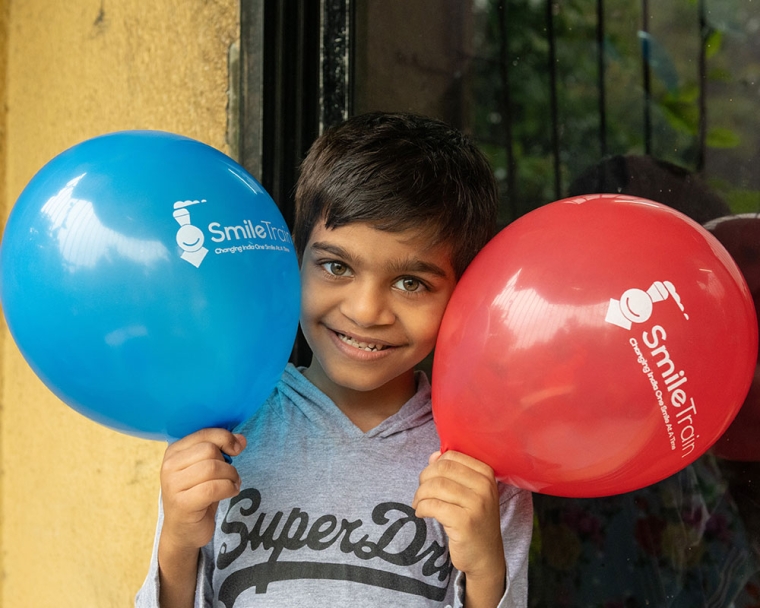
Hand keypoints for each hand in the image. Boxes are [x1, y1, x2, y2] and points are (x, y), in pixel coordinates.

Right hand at [159, 428, 246, 552]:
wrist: (183, 531)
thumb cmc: (198, 494)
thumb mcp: (207, 468)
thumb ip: (220, 449)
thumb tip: (241, 439)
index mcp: (174, 451)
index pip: (204, 433)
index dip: (226, 438)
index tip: (237, 448)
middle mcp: (169, 466)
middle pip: (209, 450)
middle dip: (228, 462)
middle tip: (232, 476)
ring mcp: (172, 485)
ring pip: (212, 468)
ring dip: (231, 476)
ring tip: (232, 485)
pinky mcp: (182, 504)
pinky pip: (213, 488)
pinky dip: (228, 488)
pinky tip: (230, 493)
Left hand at [413, 450, 505, 606]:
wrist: (486, 556)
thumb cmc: (474, 520)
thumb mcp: (470, 492)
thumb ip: (453, 471)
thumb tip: (434, 455)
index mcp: (486, 473)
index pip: (451, 456)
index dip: (434, 465)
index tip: (429, 478)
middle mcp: (484, 487)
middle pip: (441, 469)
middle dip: (424, 479)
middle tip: (420, 493)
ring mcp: (476, 505)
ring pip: (435, 486)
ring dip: (420, 495)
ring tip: (418, 504)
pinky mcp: (465, 522)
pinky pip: (432, 506)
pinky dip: (421, 508)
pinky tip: (421, 513)